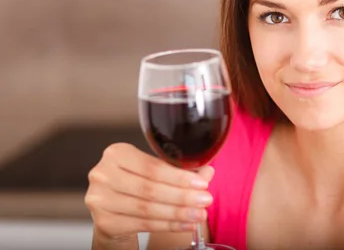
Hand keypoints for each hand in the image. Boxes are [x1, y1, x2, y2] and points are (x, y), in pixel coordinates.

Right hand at [85, 143, 213, 241]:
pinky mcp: (103, 221)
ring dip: (177, 213)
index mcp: (117, 153)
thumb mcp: (155, 172)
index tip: (202, 184)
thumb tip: (208, 172)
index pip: (152, 167)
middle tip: (205, 200)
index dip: (179, 177)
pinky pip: (142, 224)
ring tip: (198, 215)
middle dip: (182, 196)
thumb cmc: (137, 185)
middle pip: (150, 188)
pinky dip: (167, 225)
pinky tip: (184, 224)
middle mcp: (103, 174)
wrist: (113, 211)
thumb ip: (180, 169)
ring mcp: (100, 199)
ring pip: (147, 208)